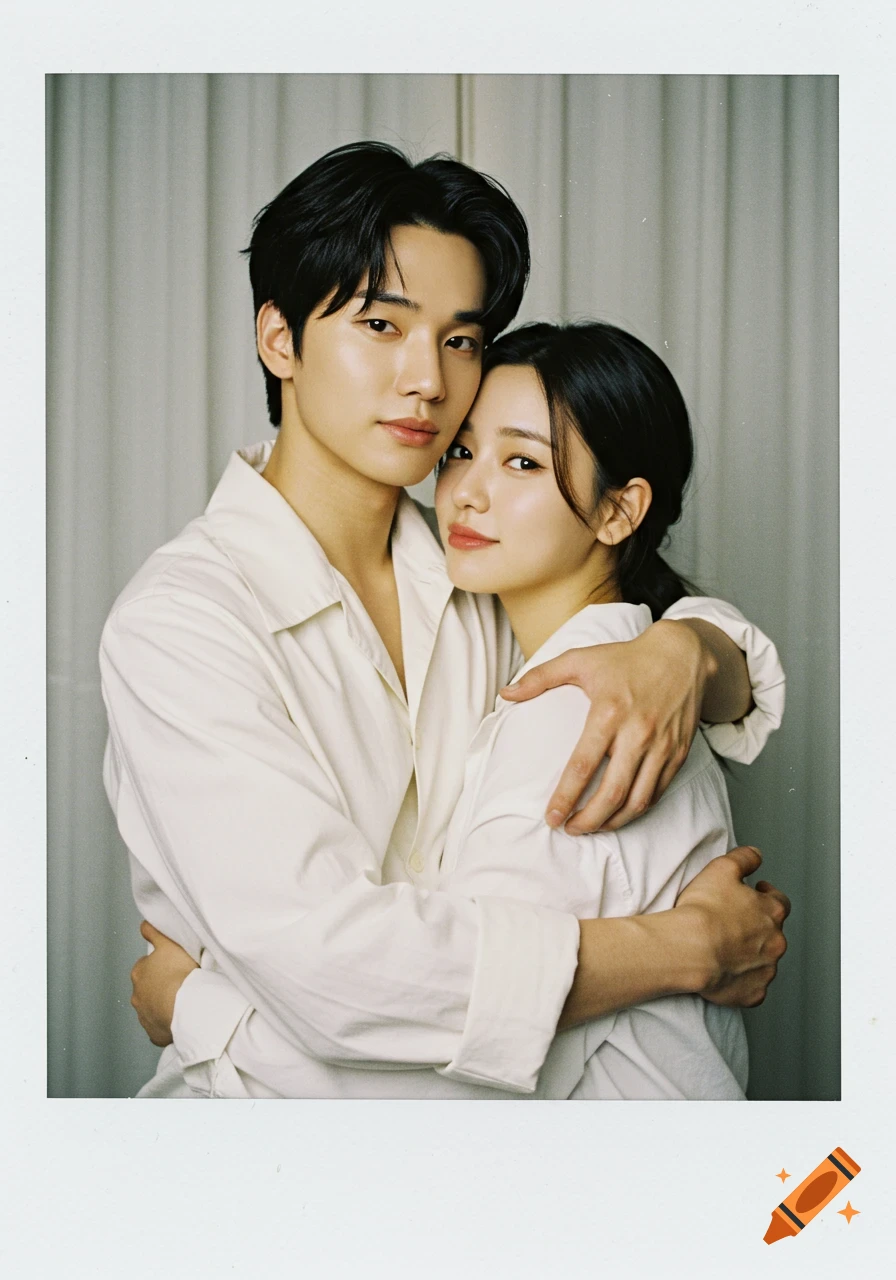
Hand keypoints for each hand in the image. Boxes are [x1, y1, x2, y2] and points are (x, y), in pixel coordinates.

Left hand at [130, 921, 198, 1046]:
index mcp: (139, 973)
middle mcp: (137, 996)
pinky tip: (178, 1019)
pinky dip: (166, 1024)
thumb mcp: (168, 943)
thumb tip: (143, 925)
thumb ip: (154, 932)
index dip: (158, 965)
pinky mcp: (154, 1033)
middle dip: (158, 986)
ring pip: (152, 1008)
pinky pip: (159, 1028)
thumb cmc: (179, 973)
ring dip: (162, 1005)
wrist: (186, 1006)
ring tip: (181, 1001)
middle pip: (146, 988)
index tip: (171, 966)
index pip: (144, 967)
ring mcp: (144, 1016)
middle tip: (178, 984)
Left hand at [501, 619, 711, 832]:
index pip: (584, 765)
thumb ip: (540, 677)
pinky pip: (658, 792)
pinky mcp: (680, 753)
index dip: (566, 797)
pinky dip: (637, 810)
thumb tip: (505, 693)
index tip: (551, 817)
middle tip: (569, 830)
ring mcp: (663, 746)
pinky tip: (619, 814)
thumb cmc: (625, 658)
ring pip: (638, 800)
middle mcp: (638, 733)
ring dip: (613, 822)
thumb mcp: (580, 659)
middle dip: (589, 820)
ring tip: (592, 828)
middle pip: (612, 792)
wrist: (681, 654)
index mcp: (609, 712)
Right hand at [674, 845, 789, 1006]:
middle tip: (733, 923)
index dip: (768, 896)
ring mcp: (765, 969)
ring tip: (726, 949)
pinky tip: (726, 974)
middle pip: (773, 933)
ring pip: (764, 961)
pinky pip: (752, 988)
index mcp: (771, 912)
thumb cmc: (704, 911)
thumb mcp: (722, 868)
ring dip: (750, 954)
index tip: (757, 893)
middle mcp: (775, 941)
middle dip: (757, 927)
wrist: (690, 949)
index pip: (780, 902)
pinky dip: (743, 981)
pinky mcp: (752, 992)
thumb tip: (755, 855)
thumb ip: (744, 858)